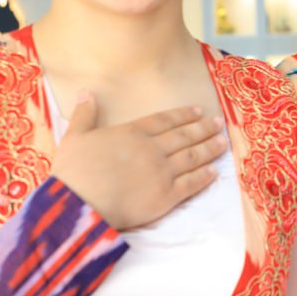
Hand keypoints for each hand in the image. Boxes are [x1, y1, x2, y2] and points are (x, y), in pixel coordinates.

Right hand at [49, 92, 227, 230]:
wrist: (79, 204)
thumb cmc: (73, 171)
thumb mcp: (74, 137)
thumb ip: (84, 114)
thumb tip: (87, 92)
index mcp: (132, 133)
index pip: (164, 121)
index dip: (183, 115)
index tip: (198, 111)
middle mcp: (152, 149)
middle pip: (184, 136)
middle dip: (204, 129)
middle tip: (219, 123)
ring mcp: (162, 172)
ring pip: (193, 157)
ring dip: (210, 149)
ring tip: (223, 143)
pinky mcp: (166, 197)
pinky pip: (191, 184)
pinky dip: (204, 177)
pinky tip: (214, 173)